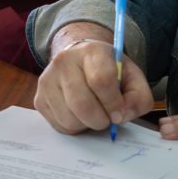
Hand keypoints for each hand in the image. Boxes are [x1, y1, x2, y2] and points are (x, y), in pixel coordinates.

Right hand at [34, 24, 152, 134]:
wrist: (80, 58)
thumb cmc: (109, 69)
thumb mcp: (132, 76)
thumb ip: (138, 97)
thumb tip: (121, 117)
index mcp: (91, 51)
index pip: (101, 80)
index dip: (113, 103)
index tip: (119, 113)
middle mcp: (64, 61)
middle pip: (82, 104)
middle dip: (101, 120)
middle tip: (108, 118)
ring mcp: (47, 80)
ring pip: (70, 119)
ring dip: (87, 125)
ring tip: (94, 113)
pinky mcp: (39, 98)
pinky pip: (59, 125)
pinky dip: (75, 127)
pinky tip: (80, 114)